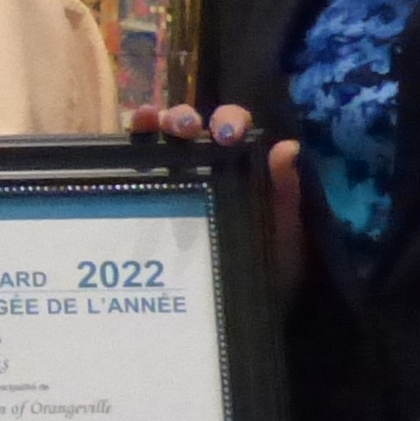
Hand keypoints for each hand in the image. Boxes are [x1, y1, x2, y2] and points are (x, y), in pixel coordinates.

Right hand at [133, 101, 303, 285]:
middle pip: (194, 125)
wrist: (242, 303)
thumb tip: (287, 147)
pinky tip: (132, 133)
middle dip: (186, 117)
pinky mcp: (152, 191)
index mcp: (242, 163)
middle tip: (185, 128)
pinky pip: (141, 158)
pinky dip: (136, 137)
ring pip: (165, 134)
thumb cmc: (269, 262)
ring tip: (153, 123)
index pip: (233, 128)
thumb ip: (285, 191)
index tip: (226, 136)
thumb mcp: (282, 229)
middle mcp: (209, 161)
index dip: (228, 121)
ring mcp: (178, 174)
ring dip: (159, 119)